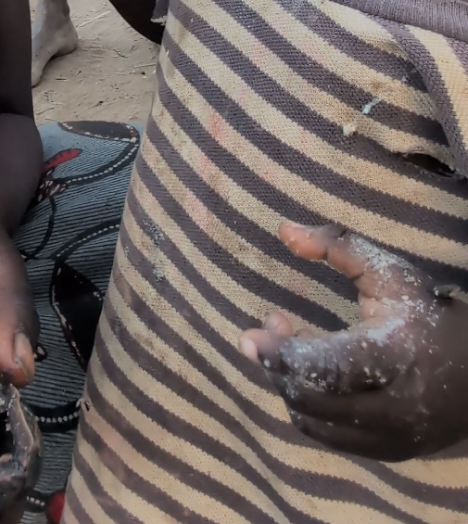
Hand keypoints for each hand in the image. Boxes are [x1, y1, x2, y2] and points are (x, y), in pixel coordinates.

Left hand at [241, 222, 467, 460]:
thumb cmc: (430, 314)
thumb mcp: (390, 272)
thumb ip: (338, 246)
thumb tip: (284, 230)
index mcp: (390, 356)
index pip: (321, 367)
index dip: (280, 354)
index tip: (252, 335)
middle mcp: (390, 406)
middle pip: (309, 396)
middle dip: (277, 364)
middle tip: (269, 327)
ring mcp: (391, 436)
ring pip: (313, 421)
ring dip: (289, 384)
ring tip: (290, 346)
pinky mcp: (390, 452)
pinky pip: (331, 437)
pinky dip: (310, 408)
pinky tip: (310, 376)